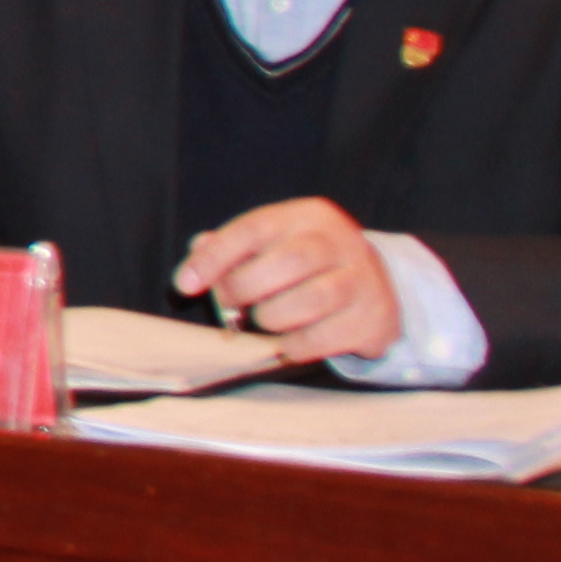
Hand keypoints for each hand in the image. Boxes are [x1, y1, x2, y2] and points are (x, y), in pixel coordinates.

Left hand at [175, 197, 402, 364]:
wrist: (375, 286)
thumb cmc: (306, 264)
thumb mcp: (272, 244)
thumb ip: (231, 248)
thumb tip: (196, 257)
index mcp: (308, 216)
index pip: (254, 229)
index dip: (215, 258)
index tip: (185, 285)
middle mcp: (341, 242)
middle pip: (287, 263)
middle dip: (245, 289)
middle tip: (231, 305)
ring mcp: (363, 280)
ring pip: (309, 301)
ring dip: (272, 318)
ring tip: (265, 319)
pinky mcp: (374, 318)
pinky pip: (323, 338)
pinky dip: (295, 345)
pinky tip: (288, 341)